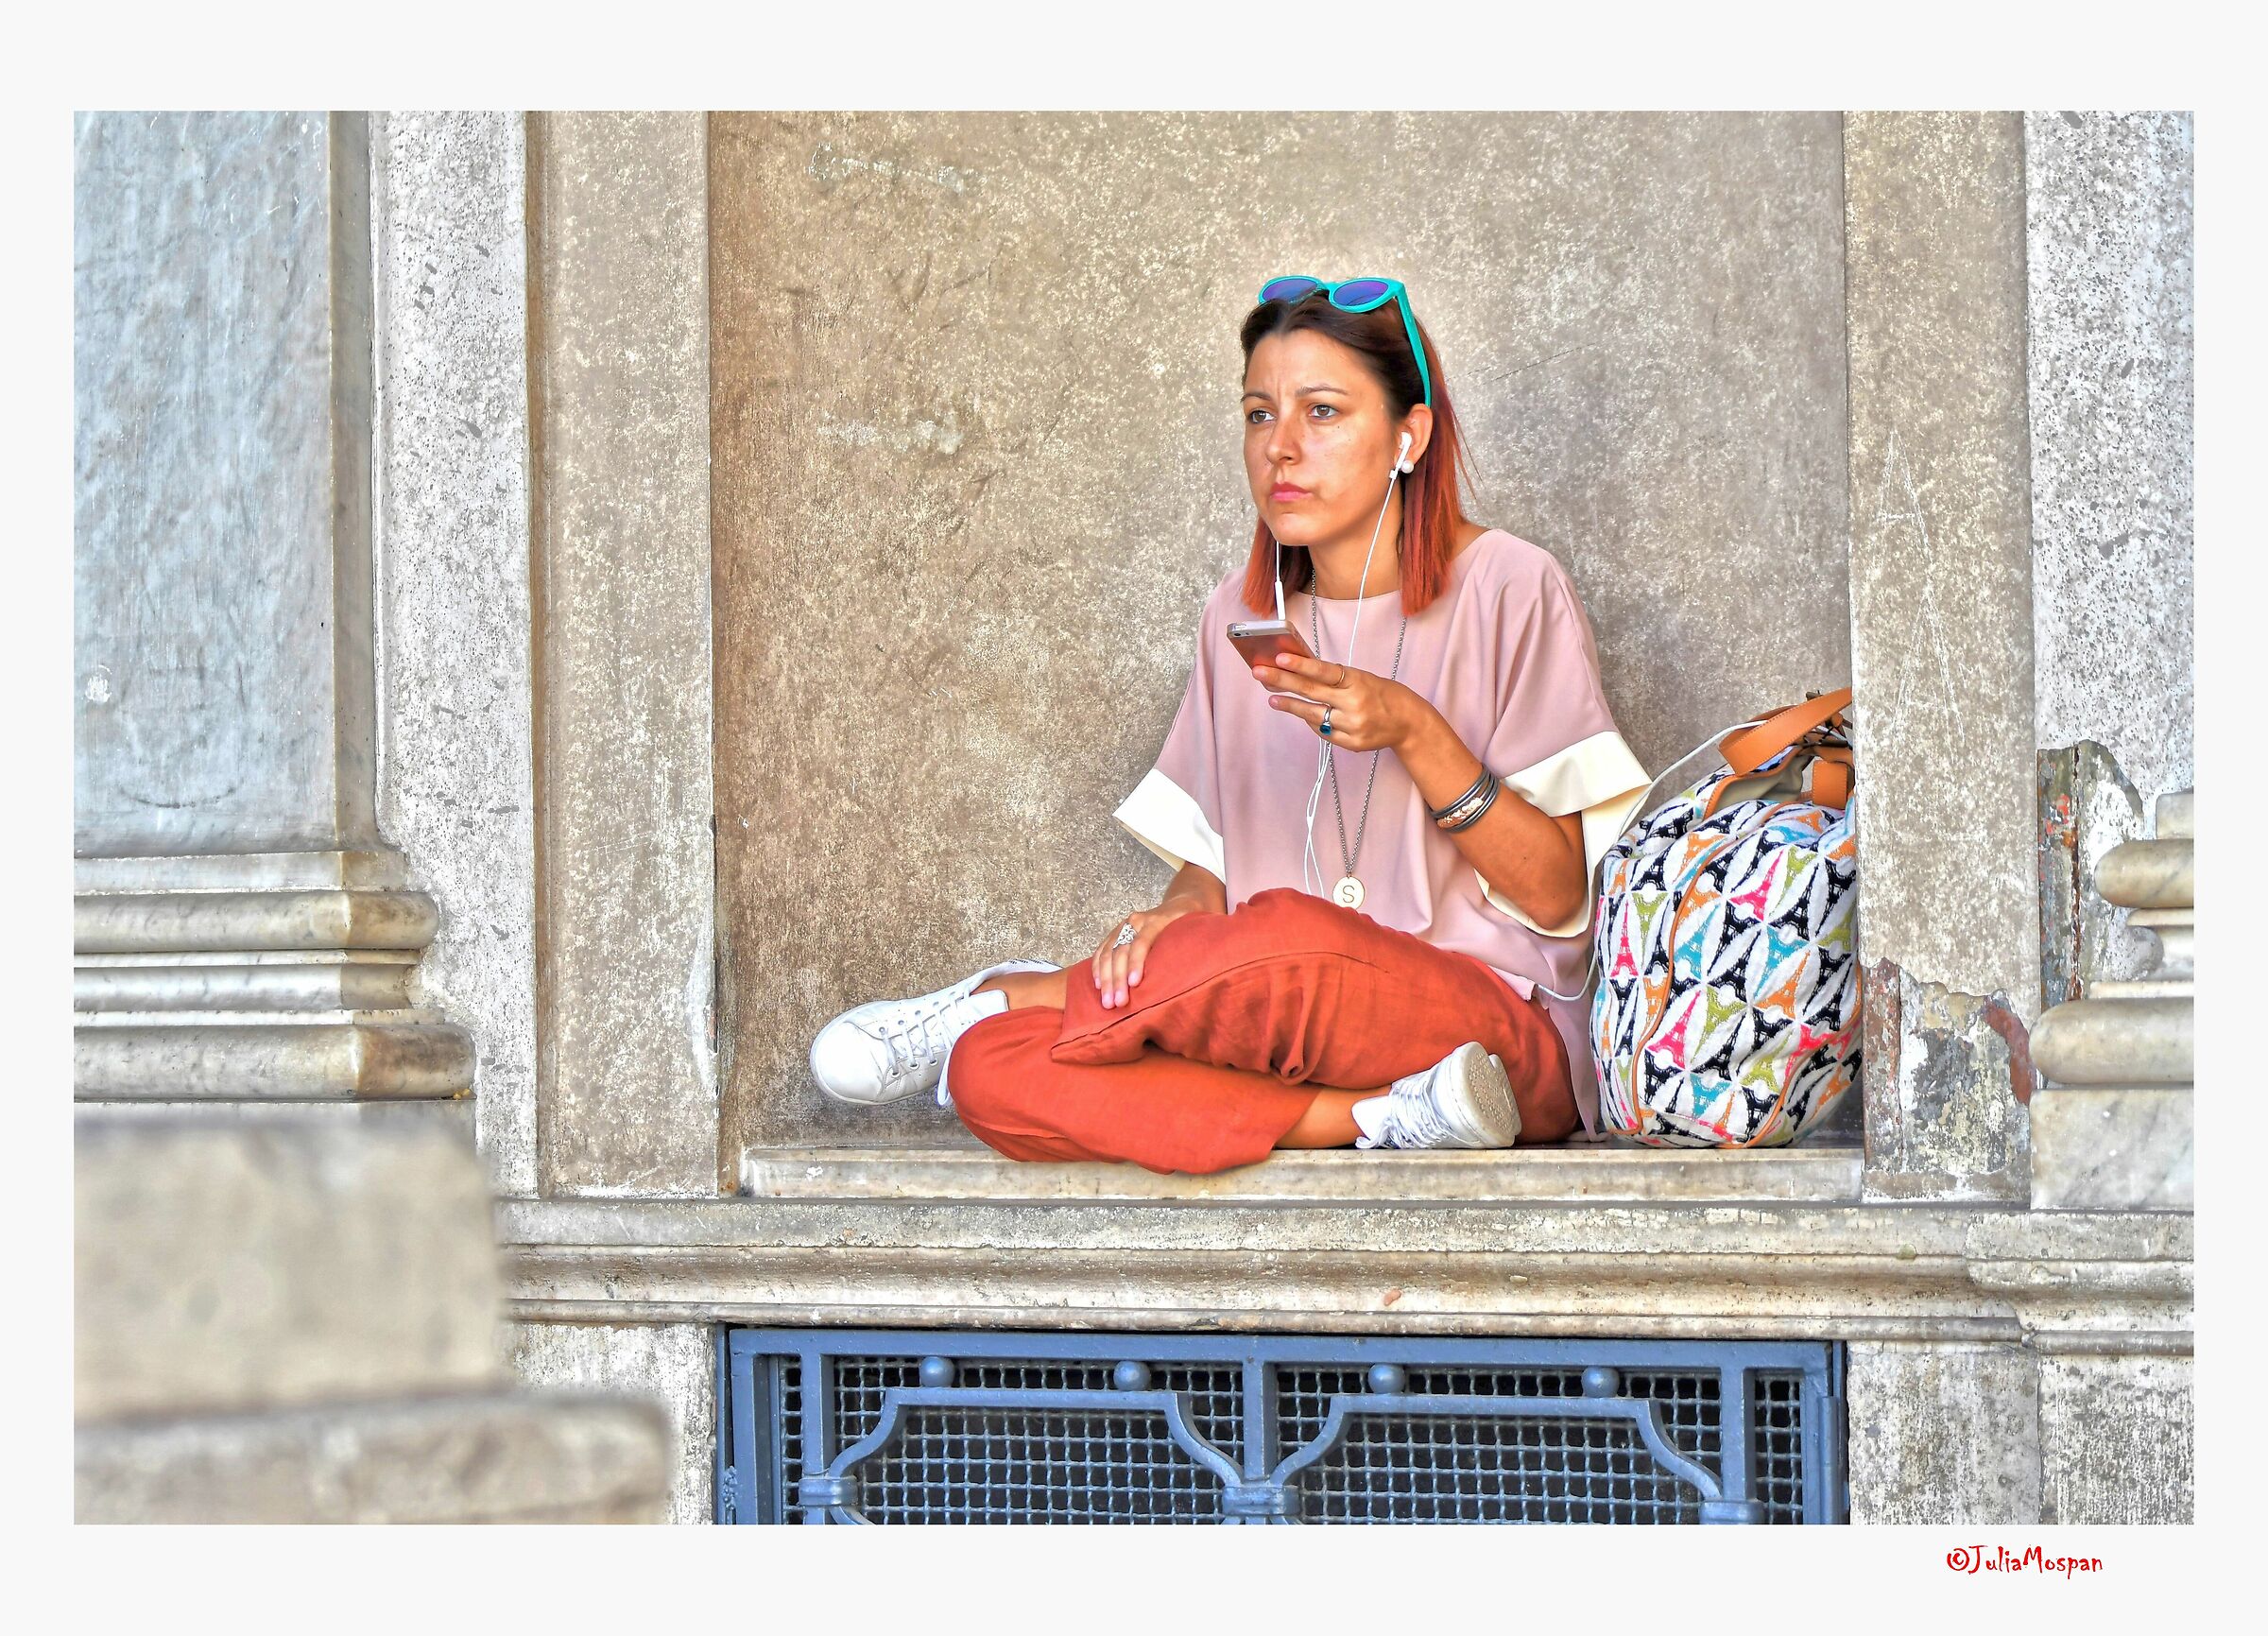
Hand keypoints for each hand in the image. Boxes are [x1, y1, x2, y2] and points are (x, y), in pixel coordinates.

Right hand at [1091, 903, 1197, 1009]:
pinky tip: (1098, 985)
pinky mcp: (1117, 931)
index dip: (1137, 963)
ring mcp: (1125, 925)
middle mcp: (1138, 920)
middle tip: (1118, 1002)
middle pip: (1122, 950)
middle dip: (1118, 978)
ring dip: (1106, 978)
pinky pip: (1102, 949)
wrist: (1182, 903)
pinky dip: (1098, 967)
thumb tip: (1203, 973)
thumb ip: (1196, 945)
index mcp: (1158, 919)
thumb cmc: (1192, 923)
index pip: (1143, 942)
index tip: (1134, 984)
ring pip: (1109, 952)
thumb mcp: (1198, 930)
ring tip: (1107, 1001)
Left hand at [1250, 651, 1419, 751]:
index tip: (1279, 658)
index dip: (1301, 665)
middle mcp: (1354, 704)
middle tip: (1260, 673)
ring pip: (1312, 715)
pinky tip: (1302, 714)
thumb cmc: (1383, 694)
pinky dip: (1312, 722)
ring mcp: (1352, 726)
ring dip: (1289, 705)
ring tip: (1272, 698)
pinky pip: (1323, 732)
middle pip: (1311, 692)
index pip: (1324, 671)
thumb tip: (1300, 672)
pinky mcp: (1351, 743)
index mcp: (1358, 681)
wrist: (1409, 722)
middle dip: (1282, 681)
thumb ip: (1335, 679)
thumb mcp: (1362, 678)